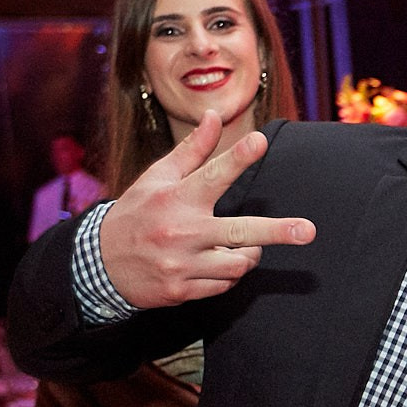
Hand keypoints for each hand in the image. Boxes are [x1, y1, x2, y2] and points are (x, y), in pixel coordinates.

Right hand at [98, 110, 314, 307]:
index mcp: (175, 199)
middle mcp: (180, 232)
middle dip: (277, 232)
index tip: (260, 142)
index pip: (212, 175)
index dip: (237, 158)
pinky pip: (223, 285)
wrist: (98, 265)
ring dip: (249, 254)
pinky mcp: (182, 290)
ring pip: (238, 264)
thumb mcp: (157, 177)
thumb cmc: (136, 213)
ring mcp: (181, 264)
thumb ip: (193, 151)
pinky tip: (217, 263)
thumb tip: (214, 116)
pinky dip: (229, 274)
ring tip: (242, 245)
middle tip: (307, 231)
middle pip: (239, 232)